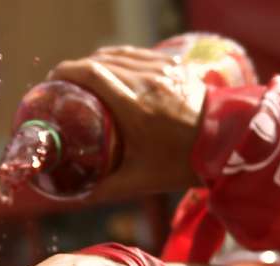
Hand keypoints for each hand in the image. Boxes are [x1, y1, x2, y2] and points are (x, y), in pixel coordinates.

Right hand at [48, 47, 200, 199]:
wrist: (228, 144)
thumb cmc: (182, 163)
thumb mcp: (139, 180)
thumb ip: (104, 188)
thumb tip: (74, 197)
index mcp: (135, 106)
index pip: (93, 74)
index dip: (67, 72)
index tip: (51, 80)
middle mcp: (147, 81)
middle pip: (101, 61)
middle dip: (77, 69)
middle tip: (64, 85)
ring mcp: (162, 70)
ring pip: (119, 55)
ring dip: (96, 62)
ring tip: (84, 77)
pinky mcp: (173, 66)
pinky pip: (137, 54)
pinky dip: (118, 59)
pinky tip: (111, 70)